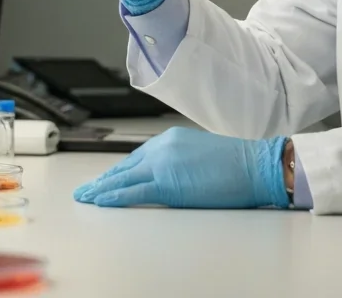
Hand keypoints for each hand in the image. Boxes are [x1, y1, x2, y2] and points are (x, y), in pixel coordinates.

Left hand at [73, 127, 288, 208]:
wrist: (256, 165)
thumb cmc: (238, 164)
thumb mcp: (200, 155)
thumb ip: (179, 162)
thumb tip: (170, 177)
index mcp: (170, 139)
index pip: (137, 157)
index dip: (118, 170)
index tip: (105, 179)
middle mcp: (162, 147)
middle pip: (124, 167)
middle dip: (103, 179)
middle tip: (85, 189)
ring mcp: (163, 164)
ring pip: (123, 178)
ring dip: (101, 189)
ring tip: (85, 196)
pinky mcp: (167, 184)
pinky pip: (132, 192)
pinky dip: (113, 197)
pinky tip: (101, 201)